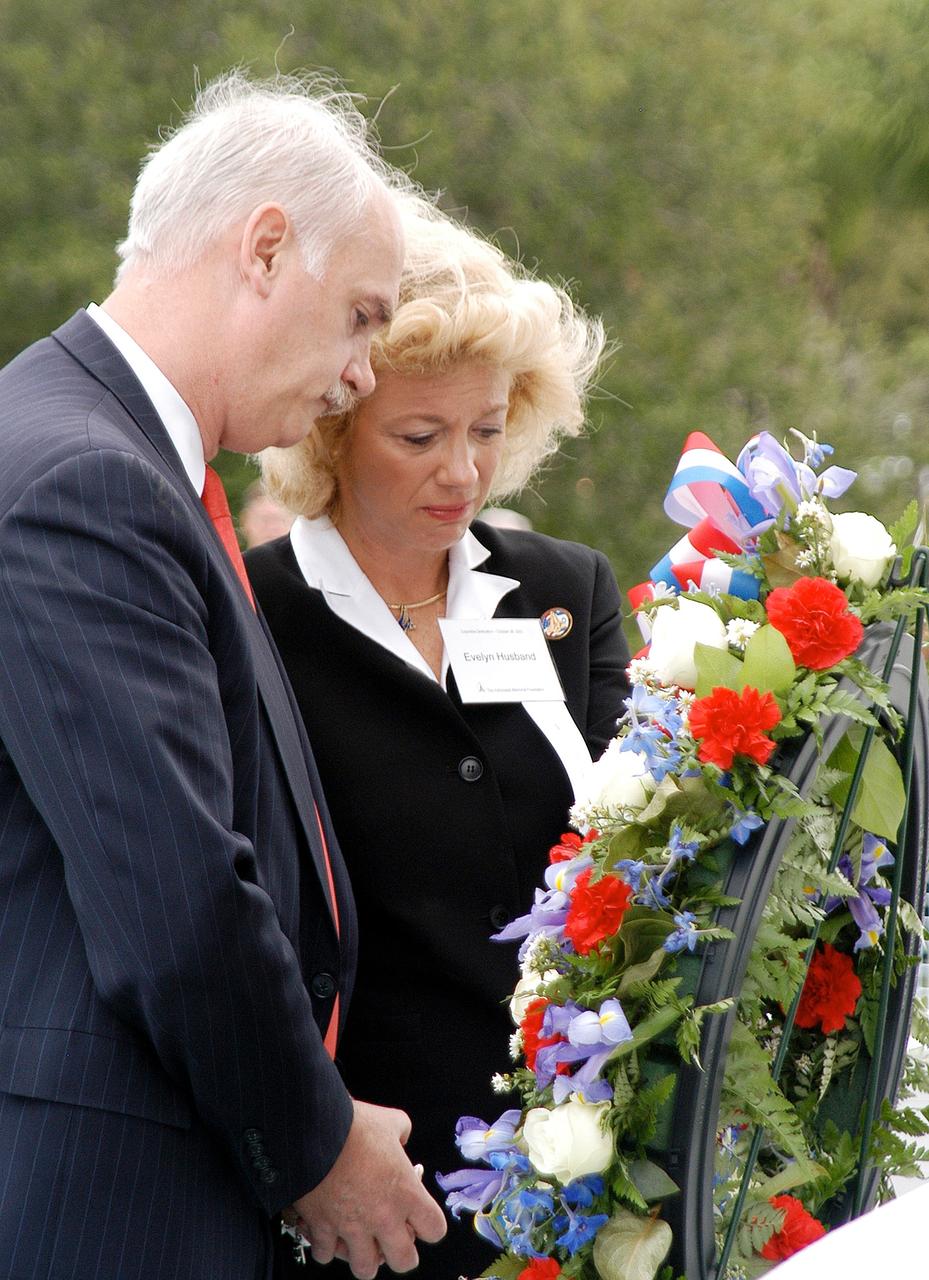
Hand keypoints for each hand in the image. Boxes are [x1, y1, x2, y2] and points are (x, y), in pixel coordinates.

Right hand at [290, 1099, 446, 1277]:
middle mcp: (383, 1218)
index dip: (429, 1224)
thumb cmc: (354, 1126)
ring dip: (363, 1256)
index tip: (420, 1217)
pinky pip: (326, 1255)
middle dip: (400, 1253)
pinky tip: (328, 1230)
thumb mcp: (390, 1121)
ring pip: (365, 1269)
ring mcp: (352, 1228)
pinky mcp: (323, 1229)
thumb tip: (401, 1138)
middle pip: (405, 1261)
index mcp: (406, 1193)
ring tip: (360, 1240)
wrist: (314, 1132)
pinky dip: (326, 1246)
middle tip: (393, 1238)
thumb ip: (402, 1133)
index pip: (435, 1229)